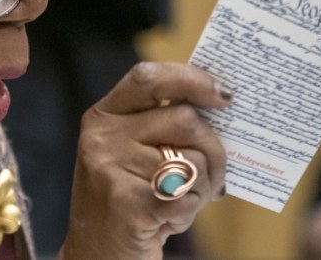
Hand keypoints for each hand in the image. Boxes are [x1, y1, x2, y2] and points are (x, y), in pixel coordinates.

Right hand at [58, 62, 230, 259]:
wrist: (96, 256)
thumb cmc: (127, 200)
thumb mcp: (130, 152)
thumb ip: (161, 126)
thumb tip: (220, 103)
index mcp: (103, 117)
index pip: (148, 78)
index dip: (191, 79)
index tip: (224, 95)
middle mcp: (101, 138)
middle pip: (185, 119)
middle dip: (214, 149)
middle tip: (212, 175)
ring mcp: (111, 170)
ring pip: (194, 160)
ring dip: (203, 187)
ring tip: (180, 201)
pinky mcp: (128, 204)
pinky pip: (189, 196)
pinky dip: (191, 212)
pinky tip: (170, 220)